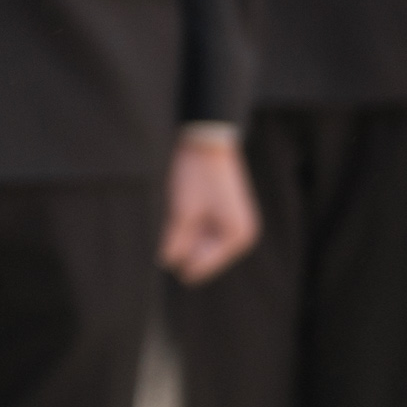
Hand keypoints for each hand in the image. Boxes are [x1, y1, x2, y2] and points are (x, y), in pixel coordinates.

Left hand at [160, 132, 259, 284]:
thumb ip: (175, 242)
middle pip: (202, 256)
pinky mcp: (225, 214)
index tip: (165, 248)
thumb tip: (167, 264)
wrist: (207, 139)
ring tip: (179, 211)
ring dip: (185, 236)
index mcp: (236, 238)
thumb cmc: (196, 175)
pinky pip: (203, 231)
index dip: (178, 261)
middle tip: (175, 220)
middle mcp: (241, 235)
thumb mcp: (181, 212)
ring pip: (200, 244)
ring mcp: (234, 225)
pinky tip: (182, 210)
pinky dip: (189, 226)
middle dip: (183, 247)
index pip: (201, 267)